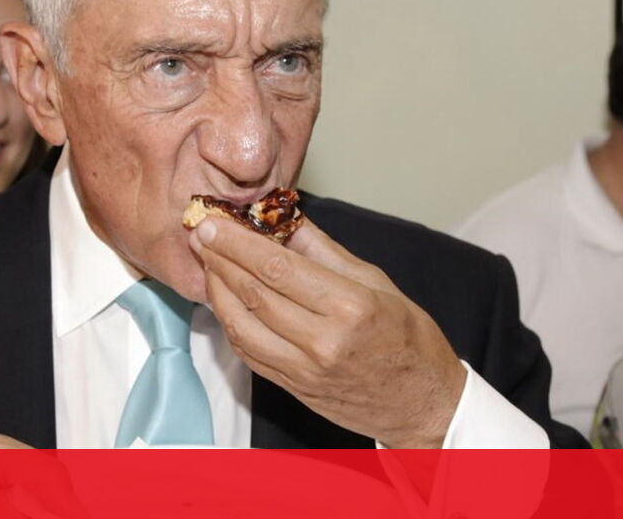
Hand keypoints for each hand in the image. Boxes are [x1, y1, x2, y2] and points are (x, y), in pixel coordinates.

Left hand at [189, 216, 466, 447]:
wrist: (421, 404)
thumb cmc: (410, 341)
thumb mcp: (377, 283)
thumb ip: (325, 251)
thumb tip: (287, 219)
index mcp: (349, 307)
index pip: (277, 269)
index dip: (238, 244)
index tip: (214, 223)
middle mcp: (322, 341)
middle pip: (254, 294)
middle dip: (220, 260)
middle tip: (200, 234)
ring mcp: (304, 369)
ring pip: (242, 325)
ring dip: (217, 291)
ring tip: (207, 263)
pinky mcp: (293, 387)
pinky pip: (248, 352)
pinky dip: (230, 322)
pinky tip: (224, 300)